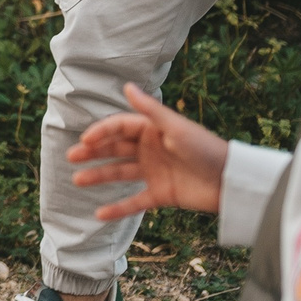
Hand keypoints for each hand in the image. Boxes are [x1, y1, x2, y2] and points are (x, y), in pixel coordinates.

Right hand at [69, 82, 229, 219]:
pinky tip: (99, 214)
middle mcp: (150, 150)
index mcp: (153, 130)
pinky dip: (118, 208)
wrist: (230, 182)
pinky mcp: (161, 195)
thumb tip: (127, 86)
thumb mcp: (176, 128)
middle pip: (115, 149)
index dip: (101, 132)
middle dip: (93, 152)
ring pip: (120, 173)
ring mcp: (154, 173)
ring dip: (98, 176)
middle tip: (71, 157)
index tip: (84, 141)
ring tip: (76, 180)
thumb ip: (150, 110)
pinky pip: (134, 201)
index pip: (120, 127)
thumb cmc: (205, 149)